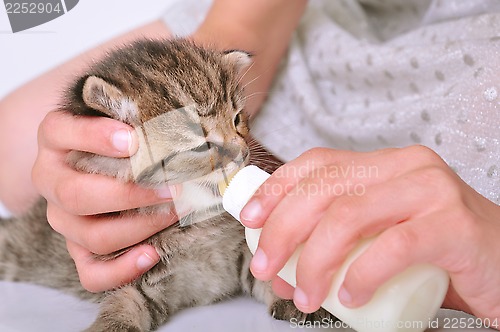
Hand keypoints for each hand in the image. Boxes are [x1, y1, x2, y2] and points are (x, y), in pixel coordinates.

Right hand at [32, 111, 176, 291]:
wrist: (112, 162)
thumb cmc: (126, 134)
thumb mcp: (127, 118)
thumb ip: (143, 115)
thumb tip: (188, 124)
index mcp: (56, 138)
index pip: (59, 131)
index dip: (94, 137)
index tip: (135, 140)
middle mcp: (51, 179)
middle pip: (76, 195)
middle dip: (130, 194)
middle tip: (172, 187)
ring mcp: (62, 218)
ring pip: (91, 235)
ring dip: (140, 227)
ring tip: (175, 213)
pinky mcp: (78, 248)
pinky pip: (91, 273)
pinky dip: (122, 269)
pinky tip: (152, 254)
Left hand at [240, 146, 499, 320]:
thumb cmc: (434, 254)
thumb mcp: (377, 235)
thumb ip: (336, 240)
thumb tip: (279, 264)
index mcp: (383, 164)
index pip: (317, 163)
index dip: (276, 188)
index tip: (249, 220)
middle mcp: (406, 166)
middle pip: (325, 189)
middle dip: (282, 230)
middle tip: (266, 269)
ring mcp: (432, 190)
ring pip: (350, 216)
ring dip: (314, 261)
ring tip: (305, 296)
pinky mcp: (454, 224)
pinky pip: (393, 247)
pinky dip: (362, 276)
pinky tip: (350, 299)